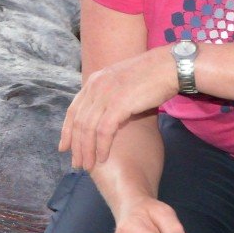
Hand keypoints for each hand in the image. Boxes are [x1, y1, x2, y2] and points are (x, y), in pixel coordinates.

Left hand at [59, 47, 178, 170]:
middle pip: (78, 122)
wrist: (169, 66)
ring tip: (88, 166)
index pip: (73, 110)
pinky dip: (101, 147)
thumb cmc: (152, 75)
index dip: (67, 131)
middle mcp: (95, 87)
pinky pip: (104, 130)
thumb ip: (109, 94)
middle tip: (76, 164)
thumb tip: (105, 112)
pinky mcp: (119, 103)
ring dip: (86, 150)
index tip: (64, 148)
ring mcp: (106, 94)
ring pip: (88, 128)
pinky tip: (103, 158)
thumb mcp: (121, 81)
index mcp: (94, 81)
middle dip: (75, 146)